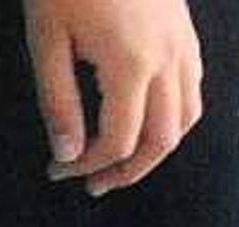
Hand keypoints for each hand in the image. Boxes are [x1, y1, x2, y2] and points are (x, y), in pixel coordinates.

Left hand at [22, 0, 200, 195]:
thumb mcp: (47, 39)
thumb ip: (58, 101)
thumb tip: (68, 154)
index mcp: (130, 64)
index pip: (117, 141)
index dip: (86, 166)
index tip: (56, 169)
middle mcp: (167, 59)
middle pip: (162, 141)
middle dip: (127, 171)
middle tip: (92, 185)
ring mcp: (183, 43)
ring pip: (186, 117)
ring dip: (155, 149)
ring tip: (119, 161)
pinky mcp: (185, 30)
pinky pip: (192, 87)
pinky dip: (172, 116)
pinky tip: (143, 119)